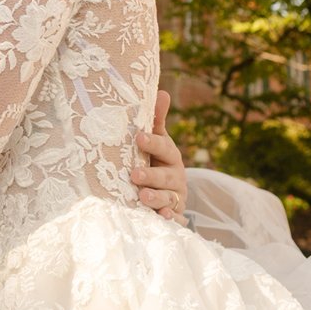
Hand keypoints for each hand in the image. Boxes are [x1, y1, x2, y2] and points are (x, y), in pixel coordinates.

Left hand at [130, 89, 186, 221]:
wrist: (170, 191)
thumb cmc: (158, 160)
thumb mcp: (157, 142)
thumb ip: (156, 120)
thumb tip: (162, 91)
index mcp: (170, 155)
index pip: (163, 147)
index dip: (152, 142)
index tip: (139, 136)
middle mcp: (176, 176)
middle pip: (165, 175)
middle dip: (151, 175)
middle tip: (134, 174)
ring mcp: (176, 196)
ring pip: (168, 197)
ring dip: (156, 197)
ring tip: (142, 197)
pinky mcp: (174, 213)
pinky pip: (172, 218)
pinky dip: (168, 218)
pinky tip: (161, 218)